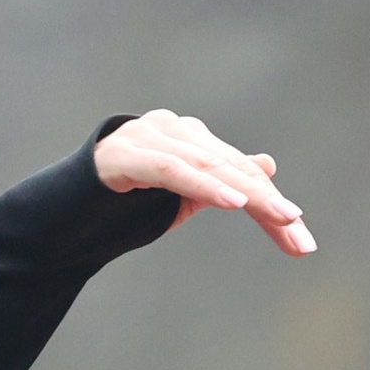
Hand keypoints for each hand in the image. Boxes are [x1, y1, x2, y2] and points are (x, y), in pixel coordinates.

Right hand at [93, 107, 314, 255]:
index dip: (273, 205)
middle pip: (232, 168)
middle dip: (270, 204)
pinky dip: (204, 185)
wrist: (66, 220)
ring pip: (208, 166)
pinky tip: (233, 203)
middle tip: (300, 232)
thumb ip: (221, 183)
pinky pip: (172, 170)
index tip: (303, 241)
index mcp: (189, 138)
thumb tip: (267, 164)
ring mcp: (147, 135)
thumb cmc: (125, 209)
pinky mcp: (124, 155)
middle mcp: (172, 128)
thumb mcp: (183, 199)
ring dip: (247, 194)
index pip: (241, 171)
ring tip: (281, 216)